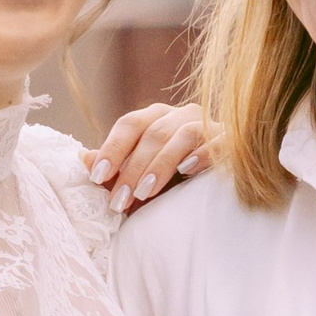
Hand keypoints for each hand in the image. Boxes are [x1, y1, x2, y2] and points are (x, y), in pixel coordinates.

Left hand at [84, 98, 210, 209]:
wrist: (221, 182)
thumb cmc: (176, 178)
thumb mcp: (142, 174)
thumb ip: (116, 167)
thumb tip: (83, 158)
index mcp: (156, 118)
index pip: (130, 124)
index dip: (112, 148)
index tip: (97, 175)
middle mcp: (181, 115)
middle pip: (154, 133)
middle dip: (133, 169)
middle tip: (119, 200)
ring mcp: (208, 125)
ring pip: (184, 135)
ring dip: (162, 164)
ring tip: (144, 192)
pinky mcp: (231, 141)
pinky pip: (217, 142)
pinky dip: (201, 155)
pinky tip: (187, 171)